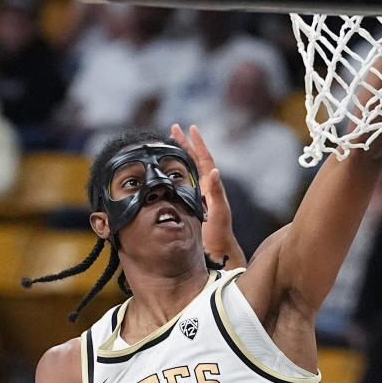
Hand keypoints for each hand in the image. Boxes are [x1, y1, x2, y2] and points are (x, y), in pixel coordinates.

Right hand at [170, 123, 244, 266]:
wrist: (218, 254)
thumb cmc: (219, 236)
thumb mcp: (219, 213)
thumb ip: (216, 193)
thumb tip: (214, 170)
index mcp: (211, 187)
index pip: (203, 159)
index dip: (196, 144)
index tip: (189, 128)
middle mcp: (205, 189)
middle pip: (193, 161)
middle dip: (183, 144)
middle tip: (173, 129)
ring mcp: (197, 197)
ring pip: (186, 171)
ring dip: (177, 157)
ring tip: (166, 145)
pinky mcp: (190, 206)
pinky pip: (180, 185)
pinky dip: (172, 175)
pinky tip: (163, 173)